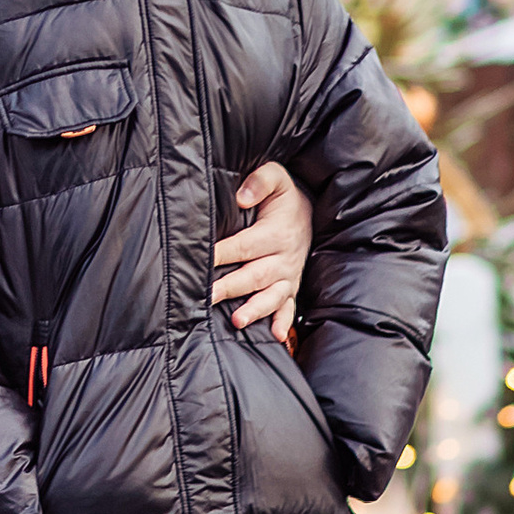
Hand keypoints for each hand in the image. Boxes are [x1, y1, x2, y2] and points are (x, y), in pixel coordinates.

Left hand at [213, 157, 310, 346]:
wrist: (310, 211)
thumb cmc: (284, 196)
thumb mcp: (277, 177)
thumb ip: (260, 180)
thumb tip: (242, 197)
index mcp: (277, 232)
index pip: (244, 245)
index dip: (222, 253)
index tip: (203, 259)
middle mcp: (285, 257)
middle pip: (255, 275)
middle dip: (231, 287)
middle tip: (209, 296)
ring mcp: (289, 275)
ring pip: (272, 296)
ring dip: (255, 309)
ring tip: (238, 321)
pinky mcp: (291, 287)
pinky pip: (290, 308)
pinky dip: (283, 322)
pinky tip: (274, 336)